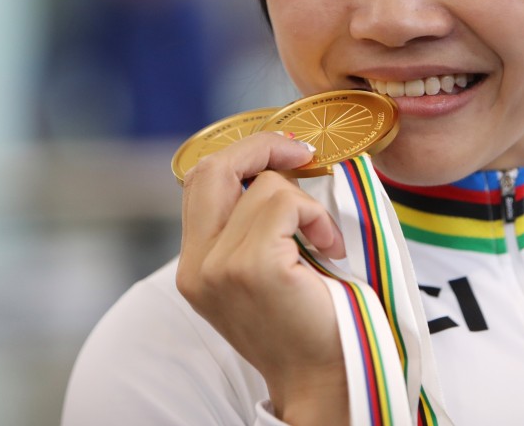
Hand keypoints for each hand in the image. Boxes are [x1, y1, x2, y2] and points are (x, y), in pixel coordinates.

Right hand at [176, 132, 348, 424]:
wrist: (321, 377)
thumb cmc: (304, 321)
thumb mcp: (260, 270)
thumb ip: (249, 226)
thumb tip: (279, 165)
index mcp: (193, 264)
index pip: (199, 180)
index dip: (241, 153)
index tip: (285, 153)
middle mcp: (196, 266)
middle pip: (210, 167)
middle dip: (262, 146)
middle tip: (303, 153)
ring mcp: (219, 267)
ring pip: (264, 186)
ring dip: (306, 201)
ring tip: (323, 237)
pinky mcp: (253, 267)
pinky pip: (286, 203)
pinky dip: (316, 216)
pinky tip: (329, 246)